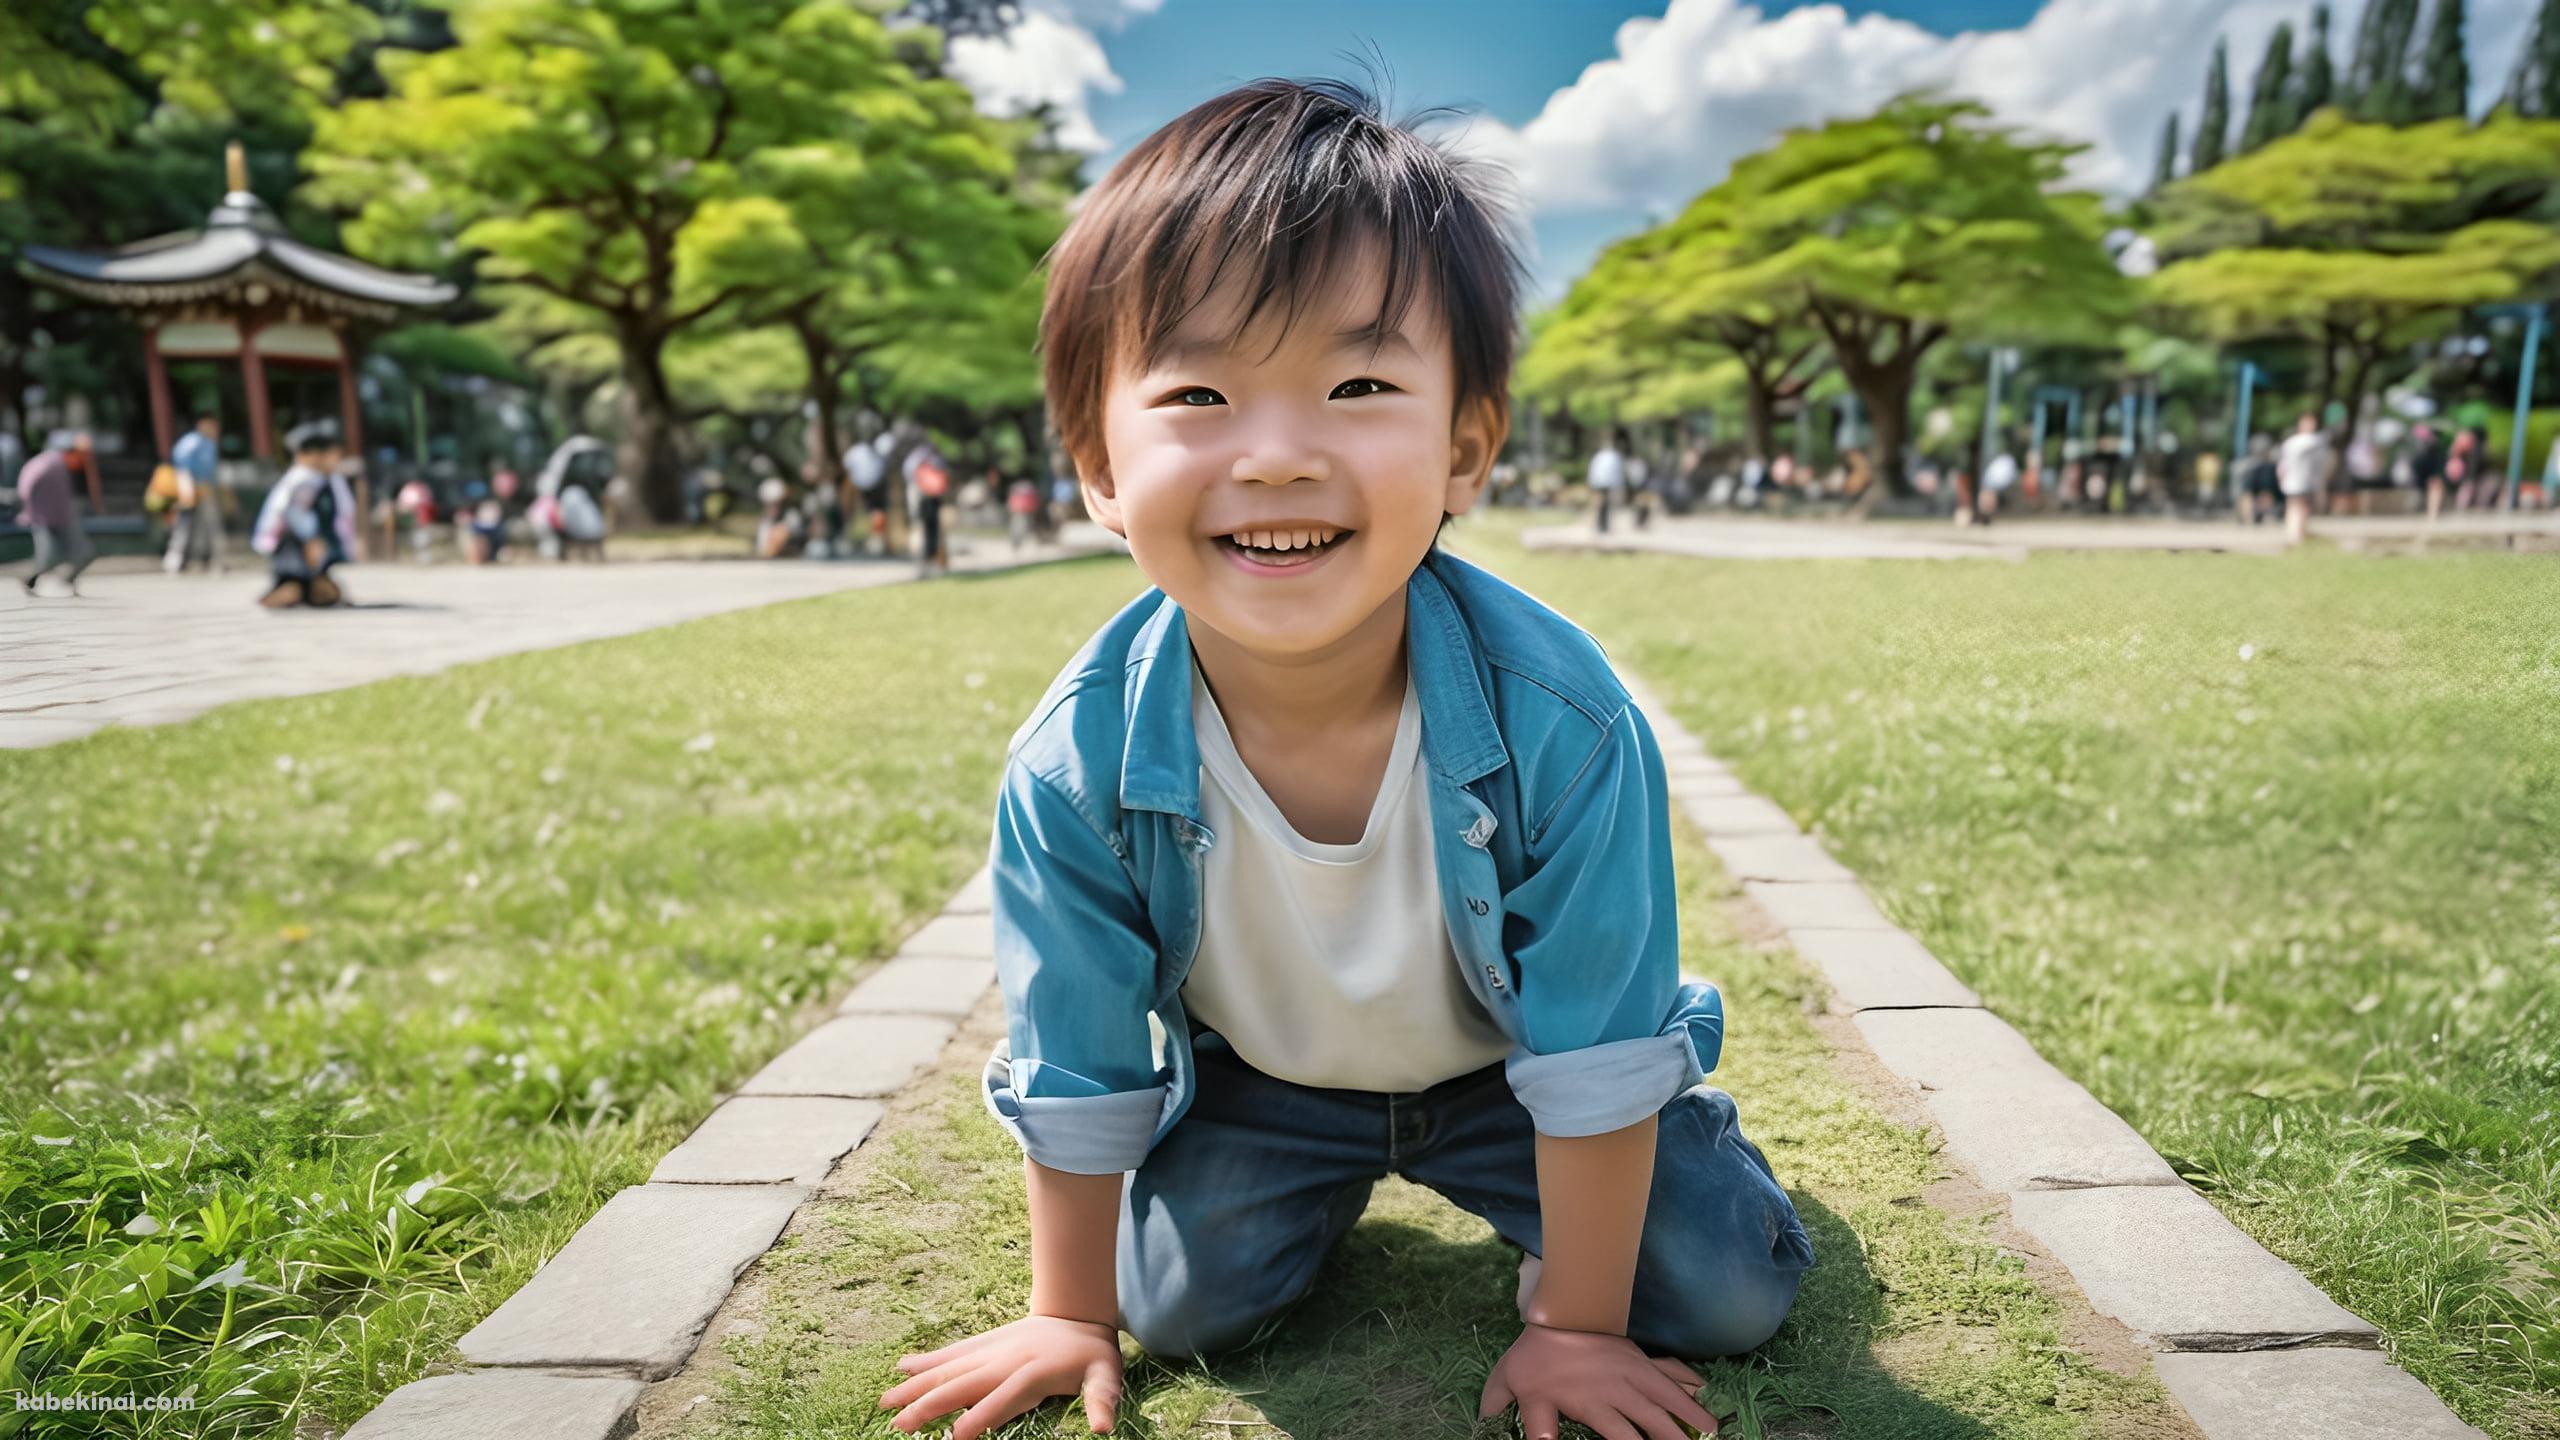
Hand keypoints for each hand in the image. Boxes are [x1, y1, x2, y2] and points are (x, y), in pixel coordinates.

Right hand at [879, 1313, 1123, 1437]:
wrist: (1078, 1310)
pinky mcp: (983, 1344)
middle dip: (931, 1405)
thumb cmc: (1093, 1355)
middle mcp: (1005, 1360)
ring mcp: (990, 1350)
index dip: (981, 1417)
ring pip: (948, 1369)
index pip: (1003, 1399)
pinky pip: (951, 1353)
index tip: (956, 1437)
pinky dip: (926, 1360)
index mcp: (1033, 1374)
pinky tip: (900, 1367)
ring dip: (916, 1385)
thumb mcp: (1106, 1376)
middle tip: (900, 1425)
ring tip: (886, 1401)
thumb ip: (1102, 1400)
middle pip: (963, 1384)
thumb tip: (1104, 1429)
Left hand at [1478, 1323, 1718, 1439]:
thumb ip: (1533, 1421)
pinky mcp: (1637, 1353)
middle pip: (1654, 1418)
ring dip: (1690, 1410)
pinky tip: (1702, 1387)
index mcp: (1592, 1401)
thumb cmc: (1532, 1360)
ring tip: (1712, 1427)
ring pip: (1668, 1392)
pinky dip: (1687, 1377)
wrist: (1548, 1313)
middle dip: (1674, 1437)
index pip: (1623, 1436)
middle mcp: (1617, 1386)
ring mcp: (1631, 1368)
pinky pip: (1668, 1366)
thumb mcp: (1519, 1390)